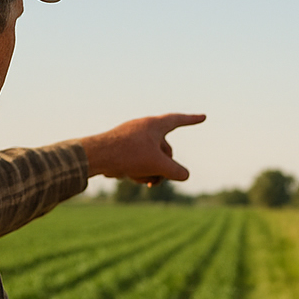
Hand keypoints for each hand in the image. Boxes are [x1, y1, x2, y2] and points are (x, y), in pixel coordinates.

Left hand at [77, 113, 205, 183]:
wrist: (95, 156)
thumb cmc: (127, 155)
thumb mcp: (158, 165)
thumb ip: (176, 171)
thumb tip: (185, 175)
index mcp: (154, 125)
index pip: (178, 120)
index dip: (192, 120)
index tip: (203, 117)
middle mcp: (144, 128)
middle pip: (165, 149)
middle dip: (164, 167)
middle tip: (156, 181)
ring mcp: (132, 137)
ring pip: (152, 156)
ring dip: (150, 171)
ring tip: (140, 179)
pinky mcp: (122, 147)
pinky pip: (138, 159)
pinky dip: (138, 169)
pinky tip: (128, 176)